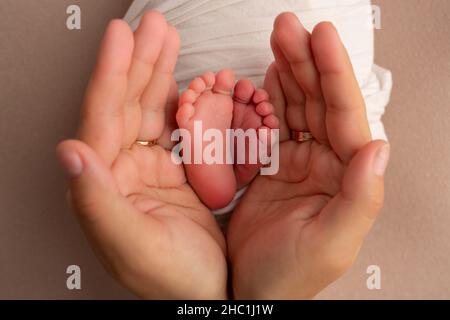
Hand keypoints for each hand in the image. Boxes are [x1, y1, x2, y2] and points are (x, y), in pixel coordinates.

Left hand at [56, 12, 226, 298]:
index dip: (110, 74)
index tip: (120, 36)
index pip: (101, 120)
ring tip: (166, 39)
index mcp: (102, 187)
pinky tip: (183, 78)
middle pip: (125, 105)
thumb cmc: (173, 278)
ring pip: (148, 109)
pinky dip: (179, 99)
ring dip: (157, 72)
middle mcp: (118, 172)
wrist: (210, 291)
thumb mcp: (133, 246)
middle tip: (152, 26)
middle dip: (138, 62)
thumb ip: (97, 203)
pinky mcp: (170, 168)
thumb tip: (67, 153)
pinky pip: (172, 125)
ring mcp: (146, 167)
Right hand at [228, 13, 389, 298]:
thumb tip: (379, 147)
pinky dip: (271, 97)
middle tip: (288, 27)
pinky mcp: (273, 165)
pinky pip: (274, 123)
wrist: (251, 288)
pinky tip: (269, 75)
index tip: (320, 36)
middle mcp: (327, 163)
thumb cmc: (291, 273)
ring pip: (297, 106)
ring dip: (289, 71)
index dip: (333, 73)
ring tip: (278, 39)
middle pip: (319, 102)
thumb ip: (360, 197)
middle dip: (306, 61)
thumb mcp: (331, 242)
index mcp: (345, 176)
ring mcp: (299, 161)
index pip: (343, 115)